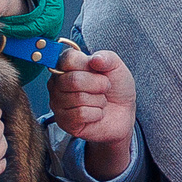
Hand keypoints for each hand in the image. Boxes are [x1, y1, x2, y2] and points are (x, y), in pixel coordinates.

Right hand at [49, 47, 135, 177]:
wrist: (123, 115)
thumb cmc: (117, 89)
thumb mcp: (118, 68)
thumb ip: (107, 58)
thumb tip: (95, 60)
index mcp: (68, 66)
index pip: (65, 59)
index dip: (85, 65)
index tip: (98, 69)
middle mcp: (58, 84)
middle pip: (72, 80)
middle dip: (98, 85)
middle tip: (104, 90)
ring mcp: (59, 104)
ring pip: (77, 98)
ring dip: (97, 101)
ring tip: (100, 103)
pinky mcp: (64, 123)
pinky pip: (79, 115)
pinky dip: (95, 114)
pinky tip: (97, 115)